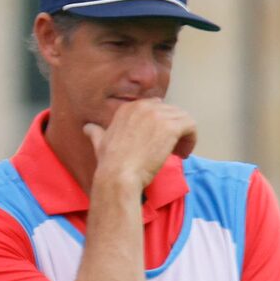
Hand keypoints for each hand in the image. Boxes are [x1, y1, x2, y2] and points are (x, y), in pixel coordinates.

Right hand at [83, 100, 197, 196]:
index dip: (162, 124)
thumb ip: (96, 132)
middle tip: (173, 149)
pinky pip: (191, 126)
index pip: (156, 107)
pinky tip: (183, 154)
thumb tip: (88, 128)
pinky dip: (191, 140)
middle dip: (175, 130)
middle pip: (172, 112)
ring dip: (185, 136)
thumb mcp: (99, 141)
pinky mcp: (171, 127)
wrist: (119, 173)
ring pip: (183, 119)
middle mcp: (143, 107)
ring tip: (179, 153)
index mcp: (129, 108)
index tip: (160, 141)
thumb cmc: (110, 162)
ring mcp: (157, 115)